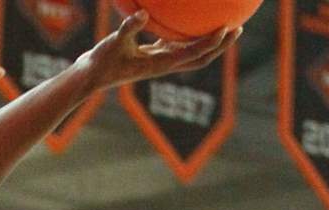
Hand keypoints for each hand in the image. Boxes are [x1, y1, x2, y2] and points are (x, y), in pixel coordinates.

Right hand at [80, 11, 239, 91]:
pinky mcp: (153, 57)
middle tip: (239, 28)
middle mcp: (164, 65)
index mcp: (159, 64)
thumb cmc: (100, 62)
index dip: (211, 43)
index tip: (226, 28)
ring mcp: (160, 62)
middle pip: (200, 58)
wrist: (90, 77)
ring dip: (210, 43)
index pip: (192, 54)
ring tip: (226, 25)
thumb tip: (142, 12)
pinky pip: (179, 46)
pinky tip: (196, 21)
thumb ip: (129, 28)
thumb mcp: (113, 43)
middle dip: (220, 46)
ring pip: (192, 54)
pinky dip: (191, 37)